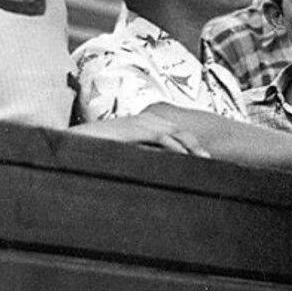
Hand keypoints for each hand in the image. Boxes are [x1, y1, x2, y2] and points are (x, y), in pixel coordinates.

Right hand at [73, 111, 210, 157]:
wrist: (79, 139)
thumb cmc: (100, 149)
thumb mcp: (127, 153)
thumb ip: (143, 156)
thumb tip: (154, 171)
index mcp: (147, 123)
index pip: (175, 132)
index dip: (190, 144)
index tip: (203, 158)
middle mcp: (147, 119)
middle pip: (180, 130)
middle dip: (196, 144)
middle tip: (211, 160)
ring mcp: (141, 122)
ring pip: (174, 132)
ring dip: (191, 145)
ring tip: (204, 158)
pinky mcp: (136, 128)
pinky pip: (161, 137)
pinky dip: (175, 146)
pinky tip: (186, 156)